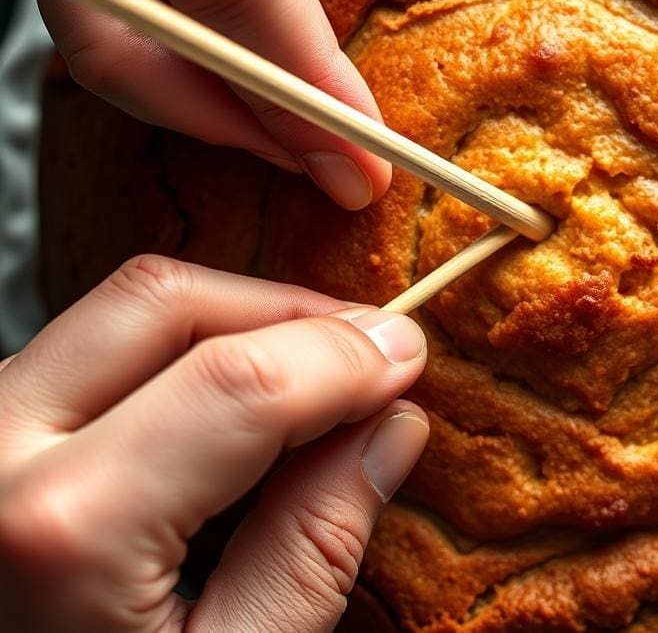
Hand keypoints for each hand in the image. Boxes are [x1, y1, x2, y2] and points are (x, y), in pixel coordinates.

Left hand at [0, 256, 428, 631]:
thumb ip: (314, 546)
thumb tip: (390, 429)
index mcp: (62, 530)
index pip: (237, 382)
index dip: (341, 355)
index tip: (404, 354)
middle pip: (165, 303)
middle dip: (284, 310)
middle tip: (362, 347)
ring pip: (125, 309)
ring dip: (235, 317)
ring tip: (310, 368)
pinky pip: (97, 344)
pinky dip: (184, 346)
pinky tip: (237, 393)